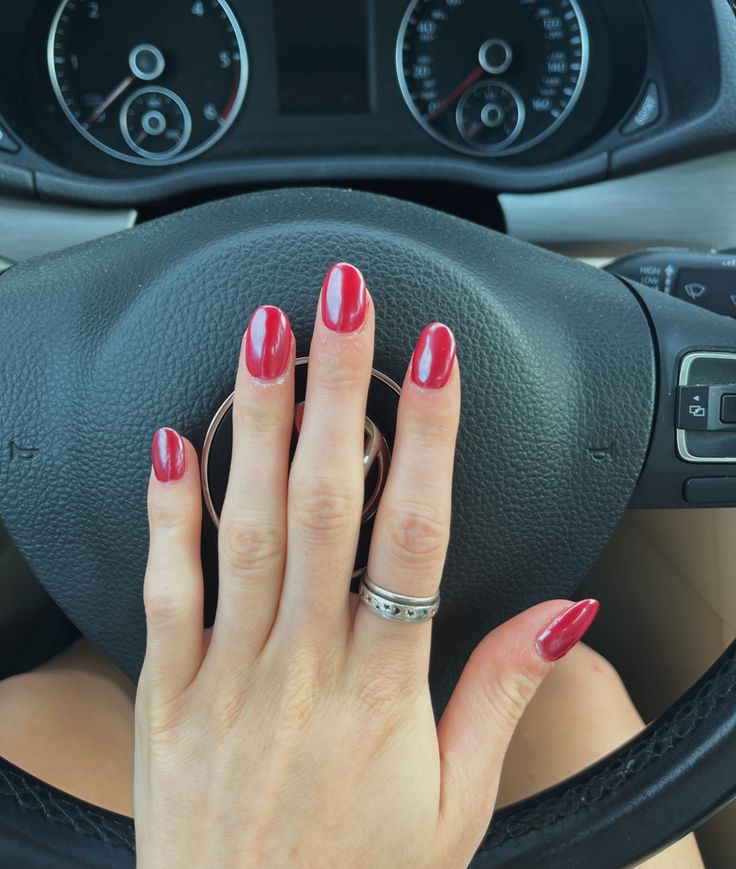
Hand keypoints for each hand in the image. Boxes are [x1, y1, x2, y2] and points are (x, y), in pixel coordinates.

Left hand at [134, 262, 597, 867]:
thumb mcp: (459, 806)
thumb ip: (504, 694)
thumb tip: (560, 611)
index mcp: (383, 694)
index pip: (416, 537)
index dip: (432, 437)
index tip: (434, 359)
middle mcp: (304, 669)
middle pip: (329, 503)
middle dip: (340, 390)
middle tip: (343, 304)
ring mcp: (229, 676)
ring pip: (246, 526)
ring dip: (258, 423)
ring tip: (266, 337)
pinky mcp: (168, 692)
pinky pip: (165, 588)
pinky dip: (166, 510)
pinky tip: (171, 440)